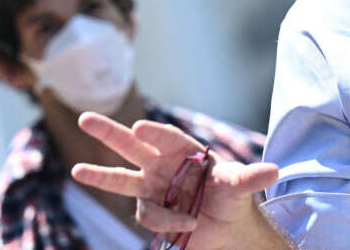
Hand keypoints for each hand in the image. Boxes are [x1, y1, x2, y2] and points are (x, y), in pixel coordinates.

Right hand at [71, 112, 283, 249]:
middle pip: (130, 145)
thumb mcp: (241, 187)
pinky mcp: (150, 211)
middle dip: (108, 133)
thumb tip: (273, 170)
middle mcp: (161, 164)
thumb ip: (251, 178)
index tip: (140, 126)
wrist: (227, 230)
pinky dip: (166, 220)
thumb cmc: (233, 198)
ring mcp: (152, 187)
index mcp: (182, 149)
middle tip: (84, 118)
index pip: (164, 136)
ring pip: (121, 178)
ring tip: (75, 172)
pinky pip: (147, 215)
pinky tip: (188, 223)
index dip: (153, 131)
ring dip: (99, 175)